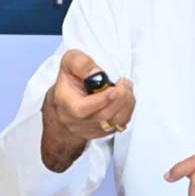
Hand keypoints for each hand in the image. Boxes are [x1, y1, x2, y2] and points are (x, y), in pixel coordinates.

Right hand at [41, 50, 133, 171]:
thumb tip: (97, 72)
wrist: (66, 104)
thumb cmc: (69, 84)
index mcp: (67, 104)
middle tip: (124, 84)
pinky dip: (128, 110)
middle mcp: (77, 120)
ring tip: (126, 88)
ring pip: (115, 123)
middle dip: (120, 98)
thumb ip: (80, 63)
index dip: (101, 100)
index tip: (114, 88)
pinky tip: (125, 98)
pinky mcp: (102, 132)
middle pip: (104, 116)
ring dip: (127, 103)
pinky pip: (121, 125)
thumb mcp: (69, 64)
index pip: (82, 109)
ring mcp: (90, 129)